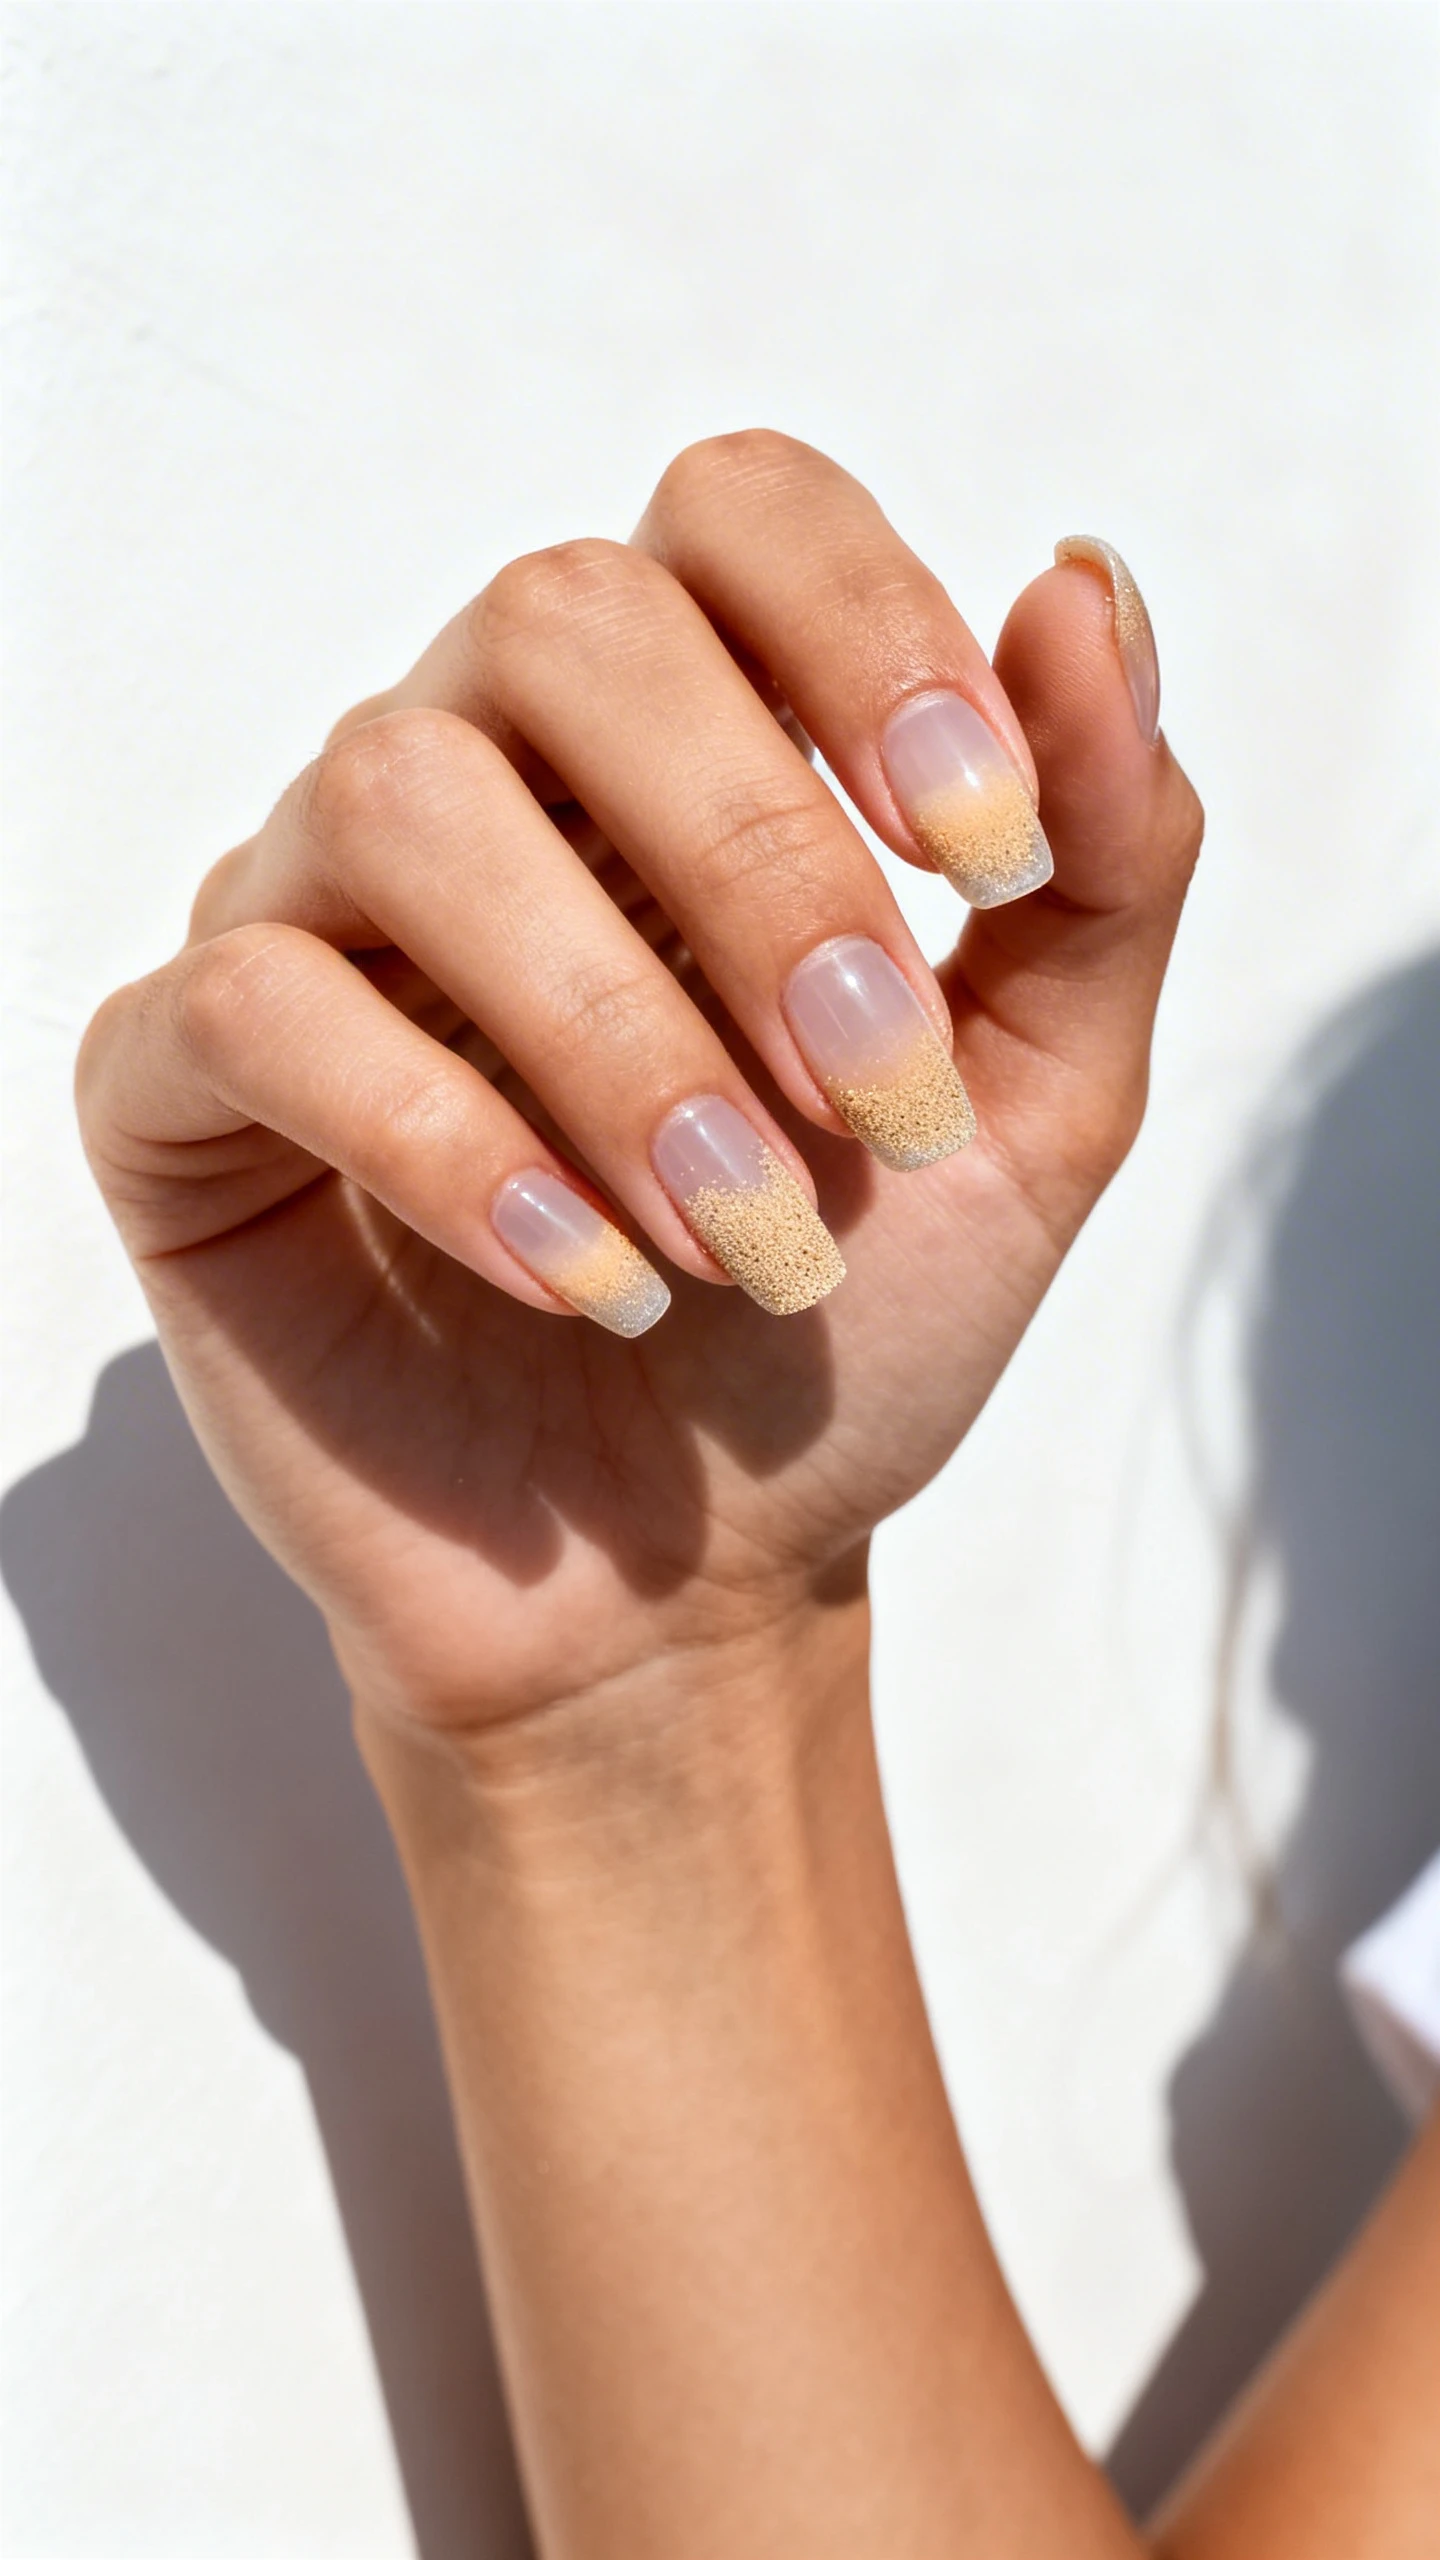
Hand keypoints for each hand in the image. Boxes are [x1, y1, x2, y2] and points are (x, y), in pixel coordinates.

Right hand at [77, 434, 1200, 1729]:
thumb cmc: (843, 1329)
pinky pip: (252, 1005)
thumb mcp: (1039, 1106)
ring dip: (616, 1033)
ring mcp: (310, 918)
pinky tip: (583, 1281)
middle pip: (564, 619)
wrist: (686, 1588)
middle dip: (758, 860)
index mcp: (684, 752)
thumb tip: (1087, 581)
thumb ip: (1100, 859)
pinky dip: (446, 1141)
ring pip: (403, 799)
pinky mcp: (179, 1084)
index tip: (993, 853)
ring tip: (744, 1239)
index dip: (867, 630)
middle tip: (877, 1093)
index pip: (733, 514)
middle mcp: (482, 782)